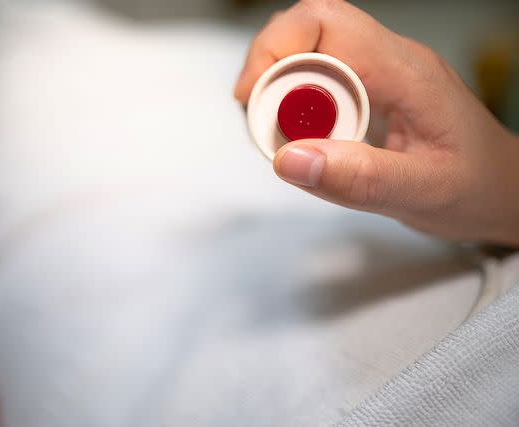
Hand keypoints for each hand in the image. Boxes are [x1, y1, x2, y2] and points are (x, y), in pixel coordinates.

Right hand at [235, 0, 518, 246]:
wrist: (500, 189)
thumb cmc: (475, 186)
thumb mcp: (422, 192)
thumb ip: (359, 179)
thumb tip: (290, 160)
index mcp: (405, 71)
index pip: (326, 23)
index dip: (275, 50)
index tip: (253, 98)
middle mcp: (388, 61)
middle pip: (308, 31)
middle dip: (271, 73)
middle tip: (267, 128)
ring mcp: (376, 74)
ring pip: (306, 55)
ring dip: (281, 94)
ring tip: (286, 139)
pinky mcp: (366, 91)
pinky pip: (316, 83)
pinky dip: (294, 109)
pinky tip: (304, 140)